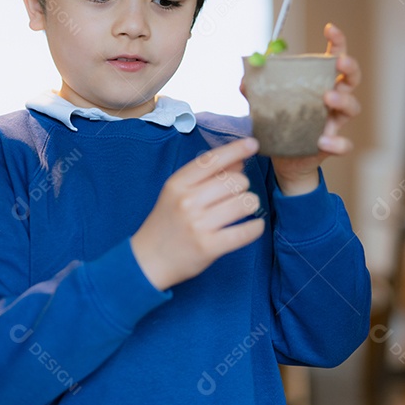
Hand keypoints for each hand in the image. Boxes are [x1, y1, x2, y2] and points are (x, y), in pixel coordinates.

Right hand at [130, 137, 264, 290]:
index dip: (236, 149)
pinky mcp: (209, 247)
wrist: (149, 260)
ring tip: (242, 210)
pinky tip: (253, 226)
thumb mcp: (177, 193)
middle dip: (242, 185)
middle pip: (236, 181)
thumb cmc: (167, 222)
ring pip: (245, 203)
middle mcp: (187, 201)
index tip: (253, 144)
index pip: (212, 160)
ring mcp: (198, 224)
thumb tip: (239, 160)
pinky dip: (255, 227)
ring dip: (250, 204)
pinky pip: (246, 232)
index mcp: (178, 184)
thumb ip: (206, 175)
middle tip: (234, 194)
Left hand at [239, 23, 362, 195]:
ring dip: (343, 100)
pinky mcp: (332, 145)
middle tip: (340, 62)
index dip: (337, 42)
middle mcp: (334, 99)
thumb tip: (246, 78)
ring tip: (328, 97)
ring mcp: (336, 122)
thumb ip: (257, 91)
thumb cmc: (282, 123)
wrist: (285, 158)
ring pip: (352, 107)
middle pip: (351, 78)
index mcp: (321, 83)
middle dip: (349, 67)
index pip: (335, 57)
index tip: (330, 28)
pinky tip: (323, 140)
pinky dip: (336, 142)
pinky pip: (343, 144)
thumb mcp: (267, 104)